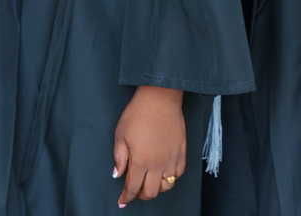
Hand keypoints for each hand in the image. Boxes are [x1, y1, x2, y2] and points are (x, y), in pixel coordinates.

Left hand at [113, 85, 185, 206]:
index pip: (133, 188)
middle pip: (151, 192)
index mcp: (141, 161)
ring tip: (150, 181)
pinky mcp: (182, 151)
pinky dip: (171, 177)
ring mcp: (172, 158)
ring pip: (167, 186)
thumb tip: (118, 174)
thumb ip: (119, 158)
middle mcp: (158, 164)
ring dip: (157, 188)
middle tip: (135, 190)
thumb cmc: (138, 114)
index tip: (122, 201)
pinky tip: (164, 171)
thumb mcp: (121, 135)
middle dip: (141, 195)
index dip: (126, 197)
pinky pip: (179, 173)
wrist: (160, 98)